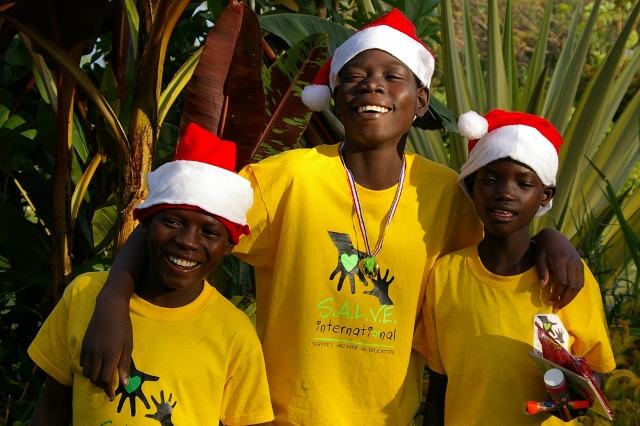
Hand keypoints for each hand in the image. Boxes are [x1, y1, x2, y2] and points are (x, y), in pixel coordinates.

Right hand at [80, 275, 133, 399]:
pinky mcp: (83, 345)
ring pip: (86, 372)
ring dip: (94, 378)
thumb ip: (124, 364)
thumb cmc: (123, 325)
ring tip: (103, 376)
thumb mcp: (128, 345)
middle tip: (109, 386)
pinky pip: (83, 363)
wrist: (109, 308)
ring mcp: (88, 349)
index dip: (109, 390)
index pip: (106, 379)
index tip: (112, 395)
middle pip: (94, 378)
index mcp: (110, 354)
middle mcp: (96, 354)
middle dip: (101, 385)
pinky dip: (88, 368)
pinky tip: (97, 365)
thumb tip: (125, 383)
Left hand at [533, 229, 583, 311]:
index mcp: (560, 260)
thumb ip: (542, 271)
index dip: (556, 293)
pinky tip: (568, 296)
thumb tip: (543, 286)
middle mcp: (572, 262)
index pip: (562, 282)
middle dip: (564, 299)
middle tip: (556, 308)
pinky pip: (581, 281)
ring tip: (561, 305)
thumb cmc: (543, 247)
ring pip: (578, 285)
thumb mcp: (539, 257)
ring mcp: (578, 263)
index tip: (549, 301)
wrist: (554, 235)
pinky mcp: (580, 264)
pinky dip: (575, 291)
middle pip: (572, 285)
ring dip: (570, 297)